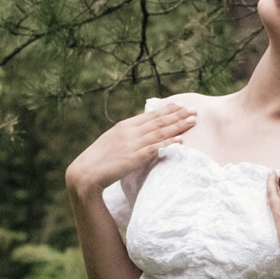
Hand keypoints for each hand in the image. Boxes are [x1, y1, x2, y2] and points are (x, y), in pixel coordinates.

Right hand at [66, 101, 196, 196]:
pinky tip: (180, 140)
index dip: (167, 110)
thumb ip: (127, 136)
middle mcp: (129, 132)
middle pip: (158, 121)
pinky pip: (155, 148)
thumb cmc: (98, 160)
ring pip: (160, 132)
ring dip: (177, 126)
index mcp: (124, 126)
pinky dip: (169, 143)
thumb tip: (140, 135)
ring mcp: (132, 144)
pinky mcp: (133, 158)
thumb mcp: (112, 142)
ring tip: (192, 121)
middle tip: (194, 110)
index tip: (180, 105)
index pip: (150, 115)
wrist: (85, 173)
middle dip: (177, 115)